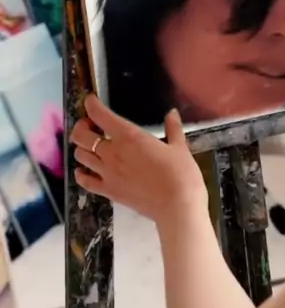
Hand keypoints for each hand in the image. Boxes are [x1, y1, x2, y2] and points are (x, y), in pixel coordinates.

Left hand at [70, 95, 207, 227]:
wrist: (177, 207)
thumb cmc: (181, 174)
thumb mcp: (179, 147)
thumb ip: (173, 128)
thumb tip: (172, 113)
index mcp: (130, 136)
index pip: (100, 115)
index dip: (91, 105)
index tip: (90, 100)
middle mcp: (113, 152)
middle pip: (82, 136)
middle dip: (81, 127)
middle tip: (90, 126)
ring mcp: (108, 173)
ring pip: (80, 156)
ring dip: (81, 148)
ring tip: (90, 146)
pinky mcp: (108, 191)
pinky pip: (85, 181)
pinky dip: (81, 174)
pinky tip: (84, 171)